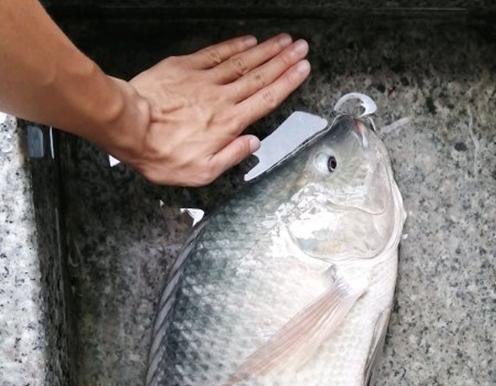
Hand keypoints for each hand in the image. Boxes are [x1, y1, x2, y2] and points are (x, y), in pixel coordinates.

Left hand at [109, 33, 309, 185]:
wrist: (129, 126)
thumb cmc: (162, 154)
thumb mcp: (202, 172)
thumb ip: (232, 156)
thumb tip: (253, 143)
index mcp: (229, 123)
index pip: (267, 99)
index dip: (288, 83)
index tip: (303, 69)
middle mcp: (222, 98)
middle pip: (260, 75)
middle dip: (284, 60)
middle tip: (301, 47)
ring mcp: (204, 80)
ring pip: (242, 61)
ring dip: (266, 49)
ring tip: (284, 40)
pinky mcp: (184, 67)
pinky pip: (216, 53)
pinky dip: (234, 45)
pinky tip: (248, 39)